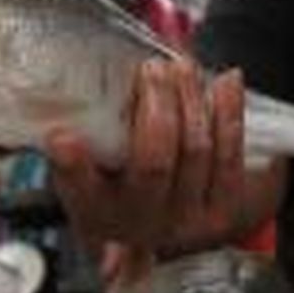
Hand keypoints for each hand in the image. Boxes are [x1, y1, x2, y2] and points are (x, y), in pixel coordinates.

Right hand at [46, 58, 247, 257]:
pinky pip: (231, 154)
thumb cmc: (120, 182)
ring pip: (196, 150)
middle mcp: (141, 223)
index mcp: (97, 212)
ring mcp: (188, 220)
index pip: (81, 189)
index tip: (62, 137)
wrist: (169, 226)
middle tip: (152, 68)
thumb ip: (79, 143)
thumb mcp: (88, 170)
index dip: (73, 165)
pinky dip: (229, 111)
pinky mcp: (224, 208)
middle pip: (154, 161)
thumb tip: (70, 108)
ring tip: (182, 66)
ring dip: (191, 99)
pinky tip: (226, 81)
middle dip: (157, 103)